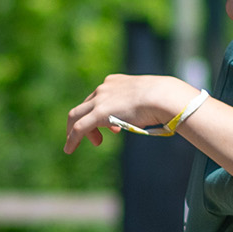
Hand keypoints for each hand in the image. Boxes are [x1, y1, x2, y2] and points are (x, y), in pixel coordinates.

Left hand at [65, 74, 194, 150]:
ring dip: (76, 131)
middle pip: (85, 106)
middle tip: (98, 139)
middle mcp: (103, 88)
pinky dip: (72, 139)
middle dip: (89, 123)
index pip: (100, 97)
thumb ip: (142, 105)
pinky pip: (79, 128)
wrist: (162, 96)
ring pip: (76, 116)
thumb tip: (150, 114)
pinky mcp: (98, 113)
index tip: (115, 128)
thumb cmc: (163, 99)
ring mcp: (100, 100)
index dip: (102, 114)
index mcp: (114, 82)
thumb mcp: (149, 99)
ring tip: (84, 145)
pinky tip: (69, 149)